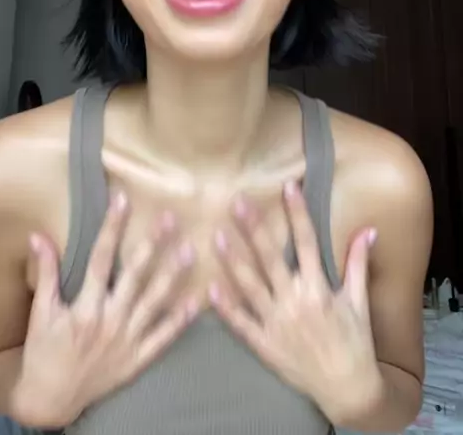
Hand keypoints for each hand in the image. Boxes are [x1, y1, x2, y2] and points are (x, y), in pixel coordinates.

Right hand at [12, 194, 198, 427]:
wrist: (51, 399)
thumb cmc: (44, 351)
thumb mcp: (41, 312)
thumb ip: (45, 272)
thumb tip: (39, 236)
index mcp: (85, 306)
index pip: (101, 257)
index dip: (113, 227)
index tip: (124, 199)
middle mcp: (110, 320)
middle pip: (135, 275)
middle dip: (153, 244)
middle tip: (170, 217)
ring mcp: (127, 340)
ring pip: (155, 302)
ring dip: (173, 275)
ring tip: (191, 249)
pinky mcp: (138, 359)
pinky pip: (164, 337)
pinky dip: (182, 319)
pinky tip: (199, 299)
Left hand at [209, 181, 381, 423]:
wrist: (349, 390)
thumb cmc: (356, 343)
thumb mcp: (359, 302)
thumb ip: (358, 263)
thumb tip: (368, 230)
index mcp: (319, 289)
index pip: (307, 242)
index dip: (297, 213)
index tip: (288, 187)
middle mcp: (295, 302)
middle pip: (270, 259)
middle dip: (254, 229)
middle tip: (237, 203)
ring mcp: (277, 324)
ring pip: (250, 286)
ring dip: (233, 260)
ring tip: (216, 236)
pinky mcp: (265, 344)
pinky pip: (241, 323)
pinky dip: (225, 307)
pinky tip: (209, 287)